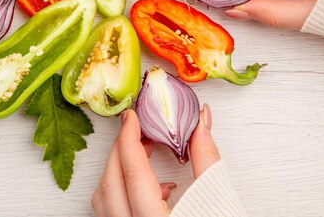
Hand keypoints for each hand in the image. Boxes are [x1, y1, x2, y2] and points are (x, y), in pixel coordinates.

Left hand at [91, 105, 219, 216]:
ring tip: (142, 152)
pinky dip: (122, 191)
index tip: (131, 117)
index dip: (129, 139)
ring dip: (118, 170)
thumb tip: (201, 121)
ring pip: (104, 200)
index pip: (133, 172)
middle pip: (111, 183)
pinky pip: (112, 213)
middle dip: (120, 150)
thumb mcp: (218, 200)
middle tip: (137, 129)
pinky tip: (153, 186)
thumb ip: (207, 158)